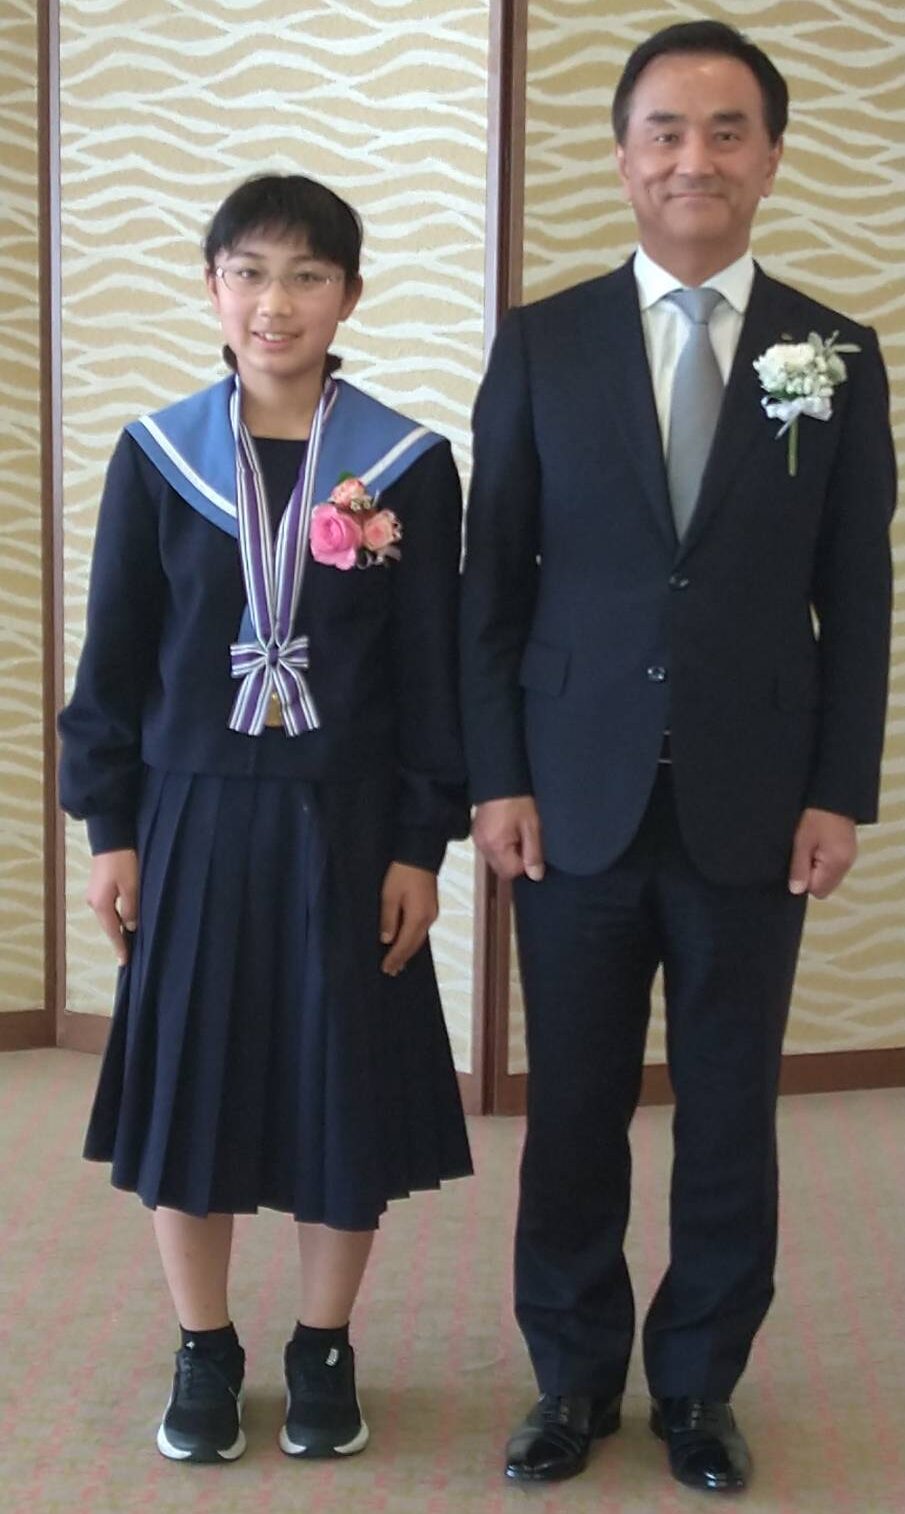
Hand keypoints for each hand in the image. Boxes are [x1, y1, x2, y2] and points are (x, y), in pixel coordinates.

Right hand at [86, 849, 138, 963]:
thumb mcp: (131, 886)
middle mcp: (93, 902)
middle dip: (118, 938)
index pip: (112, 931)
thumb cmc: (123, 861)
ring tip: (129, 938)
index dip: (120, 946)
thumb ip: (130, 908)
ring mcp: (94, 894)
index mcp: (101, 904)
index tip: (124, 962)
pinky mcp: (97, 886)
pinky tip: (125, 918)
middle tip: (129, 953)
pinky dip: (116, 914)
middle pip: (108, 925)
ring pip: (109, 916)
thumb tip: (129, 927)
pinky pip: (108, 907)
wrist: (111, 837)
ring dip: (118, 926)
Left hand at [380, 862, 438, 975]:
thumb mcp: (389, 895)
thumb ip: (388, 919)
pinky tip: (407, 942)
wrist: (421, 852)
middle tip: (391, 971)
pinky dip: (413, 940)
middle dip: (403, 958)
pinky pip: (422, 930)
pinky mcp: (431, 907)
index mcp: (417, 917)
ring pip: (419, 938)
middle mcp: (428, 919)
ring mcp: (432, 913)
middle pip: (414, 945)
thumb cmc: (402, 872)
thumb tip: (387, 940)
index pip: (404, 944)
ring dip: (409, 951)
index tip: (386, 969)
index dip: (394, 958)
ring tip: (399, 962)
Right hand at [472, 796, 544, 880]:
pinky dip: (501, 844)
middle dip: (516, 859)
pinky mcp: (477, 832)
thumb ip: (533, 853)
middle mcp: (483, 845)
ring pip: (496, 859)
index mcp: (496, 845)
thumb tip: (535, 875)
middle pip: (502, 868)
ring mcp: (478, 839)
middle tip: (525, 839)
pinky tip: (508, 829)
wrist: (500, 777)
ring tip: (517, 831)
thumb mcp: (532, 826)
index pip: (511, 872)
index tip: (532, 849)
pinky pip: (491, 847)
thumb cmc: (517, 799)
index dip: (525, 864)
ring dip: (508, 852)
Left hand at [788, 808, 856, 899]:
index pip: (817, 890)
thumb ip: (799, 868)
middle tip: (805, 854)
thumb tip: (796, 891)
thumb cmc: (816, 817)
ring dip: (818, 869)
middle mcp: (847, 865)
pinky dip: (825, 863)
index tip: (799, 861)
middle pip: (825, 887)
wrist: (834, 796)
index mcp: (836, 864)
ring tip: (812, 848)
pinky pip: (834, 868)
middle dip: (812, 877)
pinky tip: (819, 845)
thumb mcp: (802, 842)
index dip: (804, 880)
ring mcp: (850, 858)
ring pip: (829, 878)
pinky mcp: (849, 851)